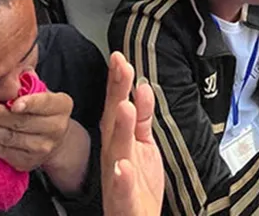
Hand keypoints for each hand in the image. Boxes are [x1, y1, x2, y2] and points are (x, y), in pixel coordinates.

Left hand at [0, 89, 74, 172]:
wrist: (50, 139)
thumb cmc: (39, 108)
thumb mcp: (39, 92)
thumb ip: (28, 82)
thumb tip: (16, 68)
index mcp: (61, 106)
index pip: (45, 103)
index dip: (31, 104)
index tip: (14, 103)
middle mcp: (56, 128)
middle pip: (23, 122)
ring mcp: (42, 148)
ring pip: (11, 139)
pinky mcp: (27, 162)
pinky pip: (4, 153)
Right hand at [101, 52, 163, 215]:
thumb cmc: (138, 186)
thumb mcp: (144, 146)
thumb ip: (144, 118)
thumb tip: (143, 87)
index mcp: (119, 142)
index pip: (116, 106)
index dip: (116, 82)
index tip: (119, 57)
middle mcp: (114, 156)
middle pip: (114, 122)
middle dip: (116, 94)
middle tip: (122, 67)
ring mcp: (117, 179)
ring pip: (117, 152)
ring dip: (120, 129)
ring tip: (125, 106)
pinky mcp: (125, 202)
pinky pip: (122, 191)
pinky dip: (122, 179)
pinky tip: (123, 167)